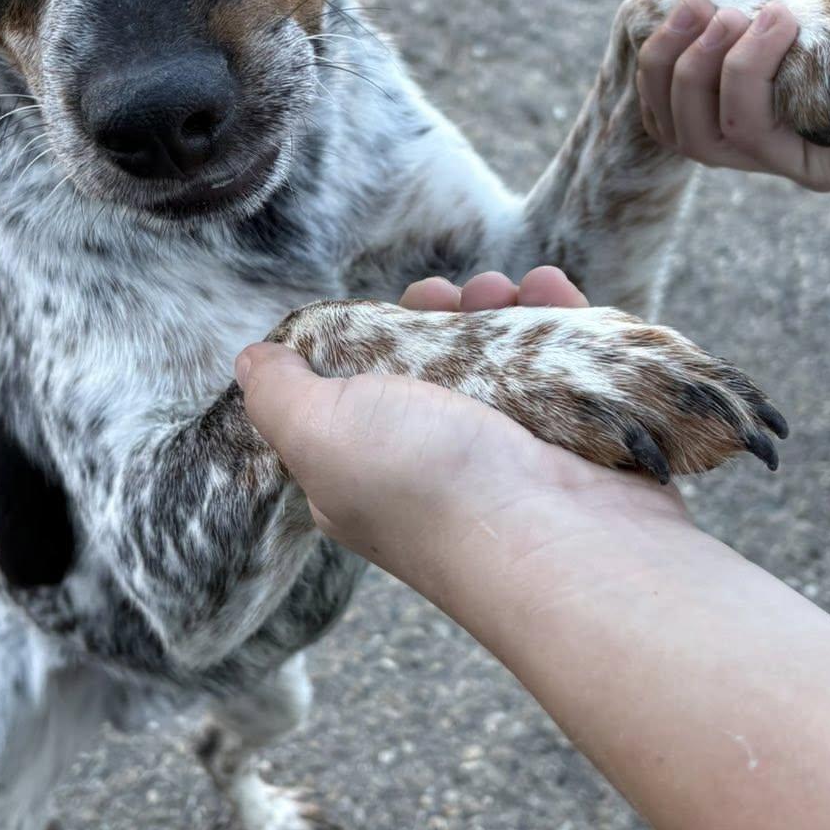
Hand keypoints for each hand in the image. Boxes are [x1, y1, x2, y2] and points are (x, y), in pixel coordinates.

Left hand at [236, 266, 685, 582]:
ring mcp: (513, 456)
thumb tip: (253, 360)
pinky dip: (560, 318)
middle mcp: (437, 466)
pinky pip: (565, 363)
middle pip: (435, 365)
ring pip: (502, 359)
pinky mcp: (576, 439)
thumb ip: (279, 396)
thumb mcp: (318, 433)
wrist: (555, 539)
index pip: (358, 391)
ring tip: (510, 289)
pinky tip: (553, 292)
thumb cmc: (425, 488)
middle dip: (443, 313)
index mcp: (367, 470)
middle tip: (454, 294)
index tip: (394, 304)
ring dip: (502, 308)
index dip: (369, 336)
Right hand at [638, 0, 829, 188]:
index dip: (658, 49)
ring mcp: (797, 142)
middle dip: (662, 62)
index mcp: (766, 68)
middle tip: (698, 9)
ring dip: (697, 69)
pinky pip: (751, 136)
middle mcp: (775, 113)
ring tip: (741, 14)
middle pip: (672, 122)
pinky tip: (779, 19)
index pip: (677, 88)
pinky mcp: (826, 162)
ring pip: (700, 136)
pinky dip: (746, 73)